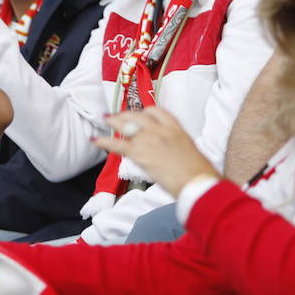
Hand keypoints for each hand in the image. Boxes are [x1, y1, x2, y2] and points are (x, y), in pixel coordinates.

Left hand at [96, 107, 218, 195]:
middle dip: (126, 114)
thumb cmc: (199, 172)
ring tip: (106, 119)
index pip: (157, 112)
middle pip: (138, 115)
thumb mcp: (190, 151)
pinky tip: (96, 140)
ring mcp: (149, 139)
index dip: (146, 111)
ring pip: (126, 125)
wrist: (197, 182)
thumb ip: (177, 146)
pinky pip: (117, 143)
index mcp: (176, 128)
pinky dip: (104, 141)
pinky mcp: (139, 153)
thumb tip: (170, 152)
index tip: (141, 113)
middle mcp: (161, 130)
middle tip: (119, 115)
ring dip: (113, 121)